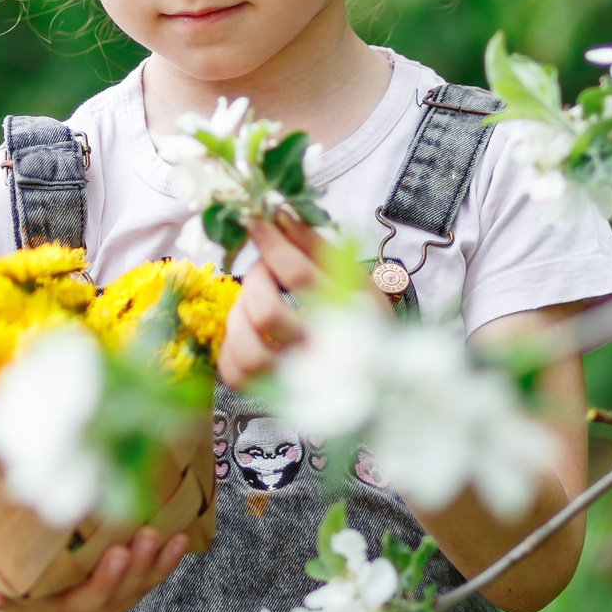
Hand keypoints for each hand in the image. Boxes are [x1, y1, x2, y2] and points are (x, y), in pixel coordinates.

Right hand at [0, 527, 189, 611]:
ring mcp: (115, 603)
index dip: (106, 579)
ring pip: (142, 585)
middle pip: (122, 591)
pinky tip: (182, 538)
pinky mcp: (127, 592)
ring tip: (172, 535)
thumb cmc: (15, 599)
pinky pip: (151, 578)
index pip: (90, 600)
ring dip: (158, 561)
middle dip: (137, 563)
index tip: (116, 553)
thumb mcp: (2, 600)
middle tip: (147, 533)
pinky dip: (167, 561)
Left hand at [217, 219, 359, 388]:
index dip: (271, 243)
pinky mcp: (276, 398)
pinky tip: (248, 332)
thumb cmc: (362, 320)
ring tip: (254, 306)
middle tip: (265, 272)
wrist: (378, 380)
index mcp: (352, 316)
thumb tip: (278, 214)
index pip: (299, 274)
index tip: (256, 221)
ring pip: (248, 351)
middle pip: (266, 313)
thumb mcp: (353, 277)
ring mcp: (301, 383)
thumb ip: (314, 246)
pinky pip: (237, 374)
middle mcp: (327, 354)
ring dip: (240, 318)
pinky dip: (232, 347)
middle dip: (255, 281)